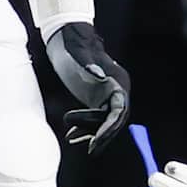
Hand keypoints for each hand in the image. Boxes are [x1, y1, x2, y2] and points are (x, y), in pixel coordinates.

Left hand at [44, 22, 131, 154]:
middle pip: (114, 120)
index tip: (96, 142)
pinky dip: (84, 127)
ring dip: (90, 133)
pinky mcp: (96, 97)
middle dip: (101, 135)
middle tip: (90, 150)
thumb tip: (99, 76)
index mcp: (117, 81)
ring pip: (104, 121)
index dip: (109, 128)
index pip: (119, 111)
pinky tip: (72, 135)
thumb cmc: (73, 44)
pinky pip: (95, 118)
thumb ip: (88, 64)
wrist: (67, 37)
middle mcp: (116, 89)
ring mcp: (107, 94)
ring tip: (72, 139)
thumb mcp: (78, 54)